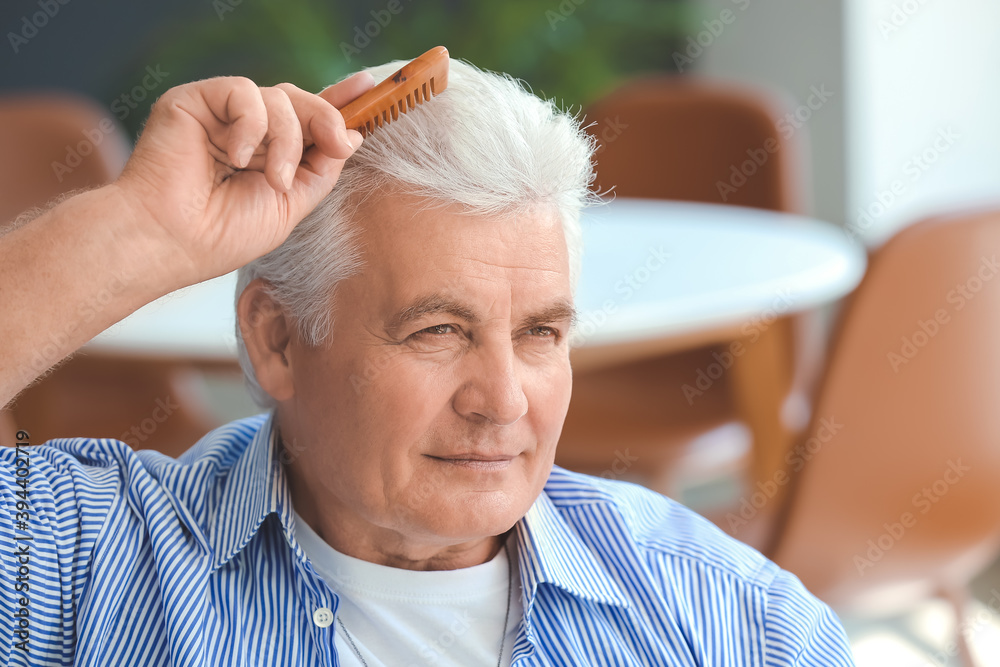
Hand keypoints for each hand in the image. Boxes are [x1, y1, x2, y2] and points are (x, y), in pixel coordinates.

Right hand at [114, 72, 374, 287]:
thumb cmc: (223, 234)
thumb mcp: (291, 205)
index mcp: (267, 154)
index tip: (367, 86)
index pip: (307, 119)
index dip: (338, 102)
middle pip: (299, 101)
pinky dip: (251, 126)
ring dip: (287, 141)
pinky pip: (245, 92)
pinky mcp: (195, 100)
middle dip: (325, 120)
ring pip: (279, 97)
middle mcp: (245, 130)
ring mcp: (220, 114)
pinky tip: (236, 157)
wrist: (173, 240)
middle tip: (337, 145)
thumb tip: (351, 135)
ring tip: (272, 180)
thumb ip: (320, 169)